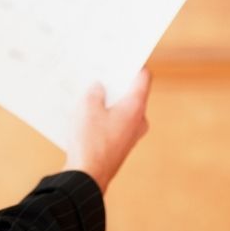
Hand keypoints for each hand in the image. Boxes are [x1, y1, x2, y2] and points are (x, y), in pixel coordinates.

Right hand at [63, 68, 150, 194]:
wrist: (87, 176)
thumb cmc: (89, 140)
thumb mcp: (87, 106)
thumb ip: (95, 91)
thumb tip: (99, 88)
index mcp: (135, 107)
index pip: (143, 77)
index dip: (134, 63)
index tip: (122, 54)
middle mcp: (138, 121)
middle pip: (132, 93)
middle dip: (116, 82)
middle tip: (100, 70)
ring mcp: (130, 135)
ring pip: (122, 108)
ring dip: (108, 99)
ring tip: (89, 89)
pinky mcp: (119, 145)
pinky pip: (115, 122)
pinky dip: (104, 114)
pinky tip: (86, 112)